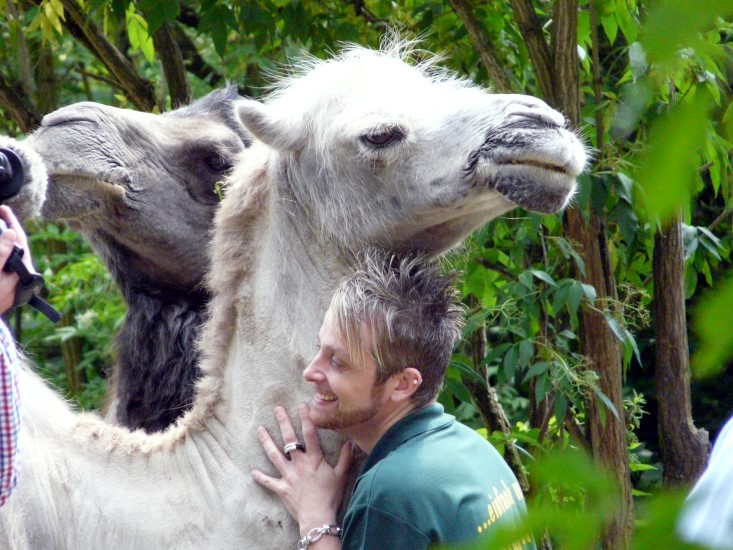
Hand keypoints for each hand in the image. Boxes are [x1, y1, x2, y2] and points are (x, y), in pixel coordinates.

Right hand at [0, 205, 33, 313]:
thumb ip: (1, 253)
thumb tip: (12, 234)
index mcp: (23, 272)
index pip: (20, 241)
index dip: (12, 223)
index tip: (3, 209)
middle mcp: (21, 274)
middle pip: (14, 245)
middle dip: (6, 228)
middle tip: (0, 213)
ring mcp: (12, 279)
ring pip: (8, 253)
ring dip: (2, 239)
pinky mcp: (6, 282)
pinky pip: (4, 261)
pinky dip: (1, 251)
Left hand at [252, 403, 352, 535]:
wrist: (317, 517)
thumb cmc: (330, 496)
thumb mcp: (341, 475)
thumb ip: (345, 457)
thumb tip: (350, 442)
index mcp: (314, 459)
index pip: (309, 434)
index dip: (305, 419)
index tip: (302, 405)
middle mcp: (299, 464)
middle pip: (289, 440)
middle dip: (283, 423)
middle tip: (277, 410)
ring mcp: (288, 475)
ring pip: (274, 455)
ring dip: (266, 442)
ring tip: (260, 430)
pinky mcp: (281, 488)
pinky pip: (268, 481)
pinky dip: (260, 477)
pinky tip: (253, 471)